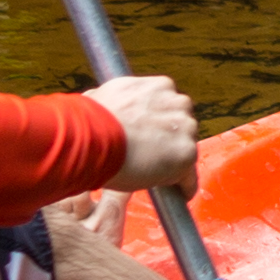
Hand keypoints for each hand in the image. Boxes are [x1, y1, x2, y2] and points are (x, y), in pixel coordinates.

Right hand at [93, 72, 202, 193]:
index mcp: (160, 86)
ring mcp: (185, 128)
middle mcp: (178, 102)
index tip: (150, 136)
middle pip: (183, 126)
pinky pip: (189, 177)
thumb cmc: (90, 122)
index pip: (170, 107)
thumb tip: (98, 99)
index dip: (159, 124)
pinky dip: (183, 187)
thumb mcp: (102, 96)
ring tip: (157, 176)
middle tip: (151, 155)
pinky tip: (176, 194)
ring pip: (187, 150)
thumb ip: (114, 98)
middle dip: (170, 139)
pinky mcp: (186, 153)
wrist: (92, 139)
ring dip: (175, 161)